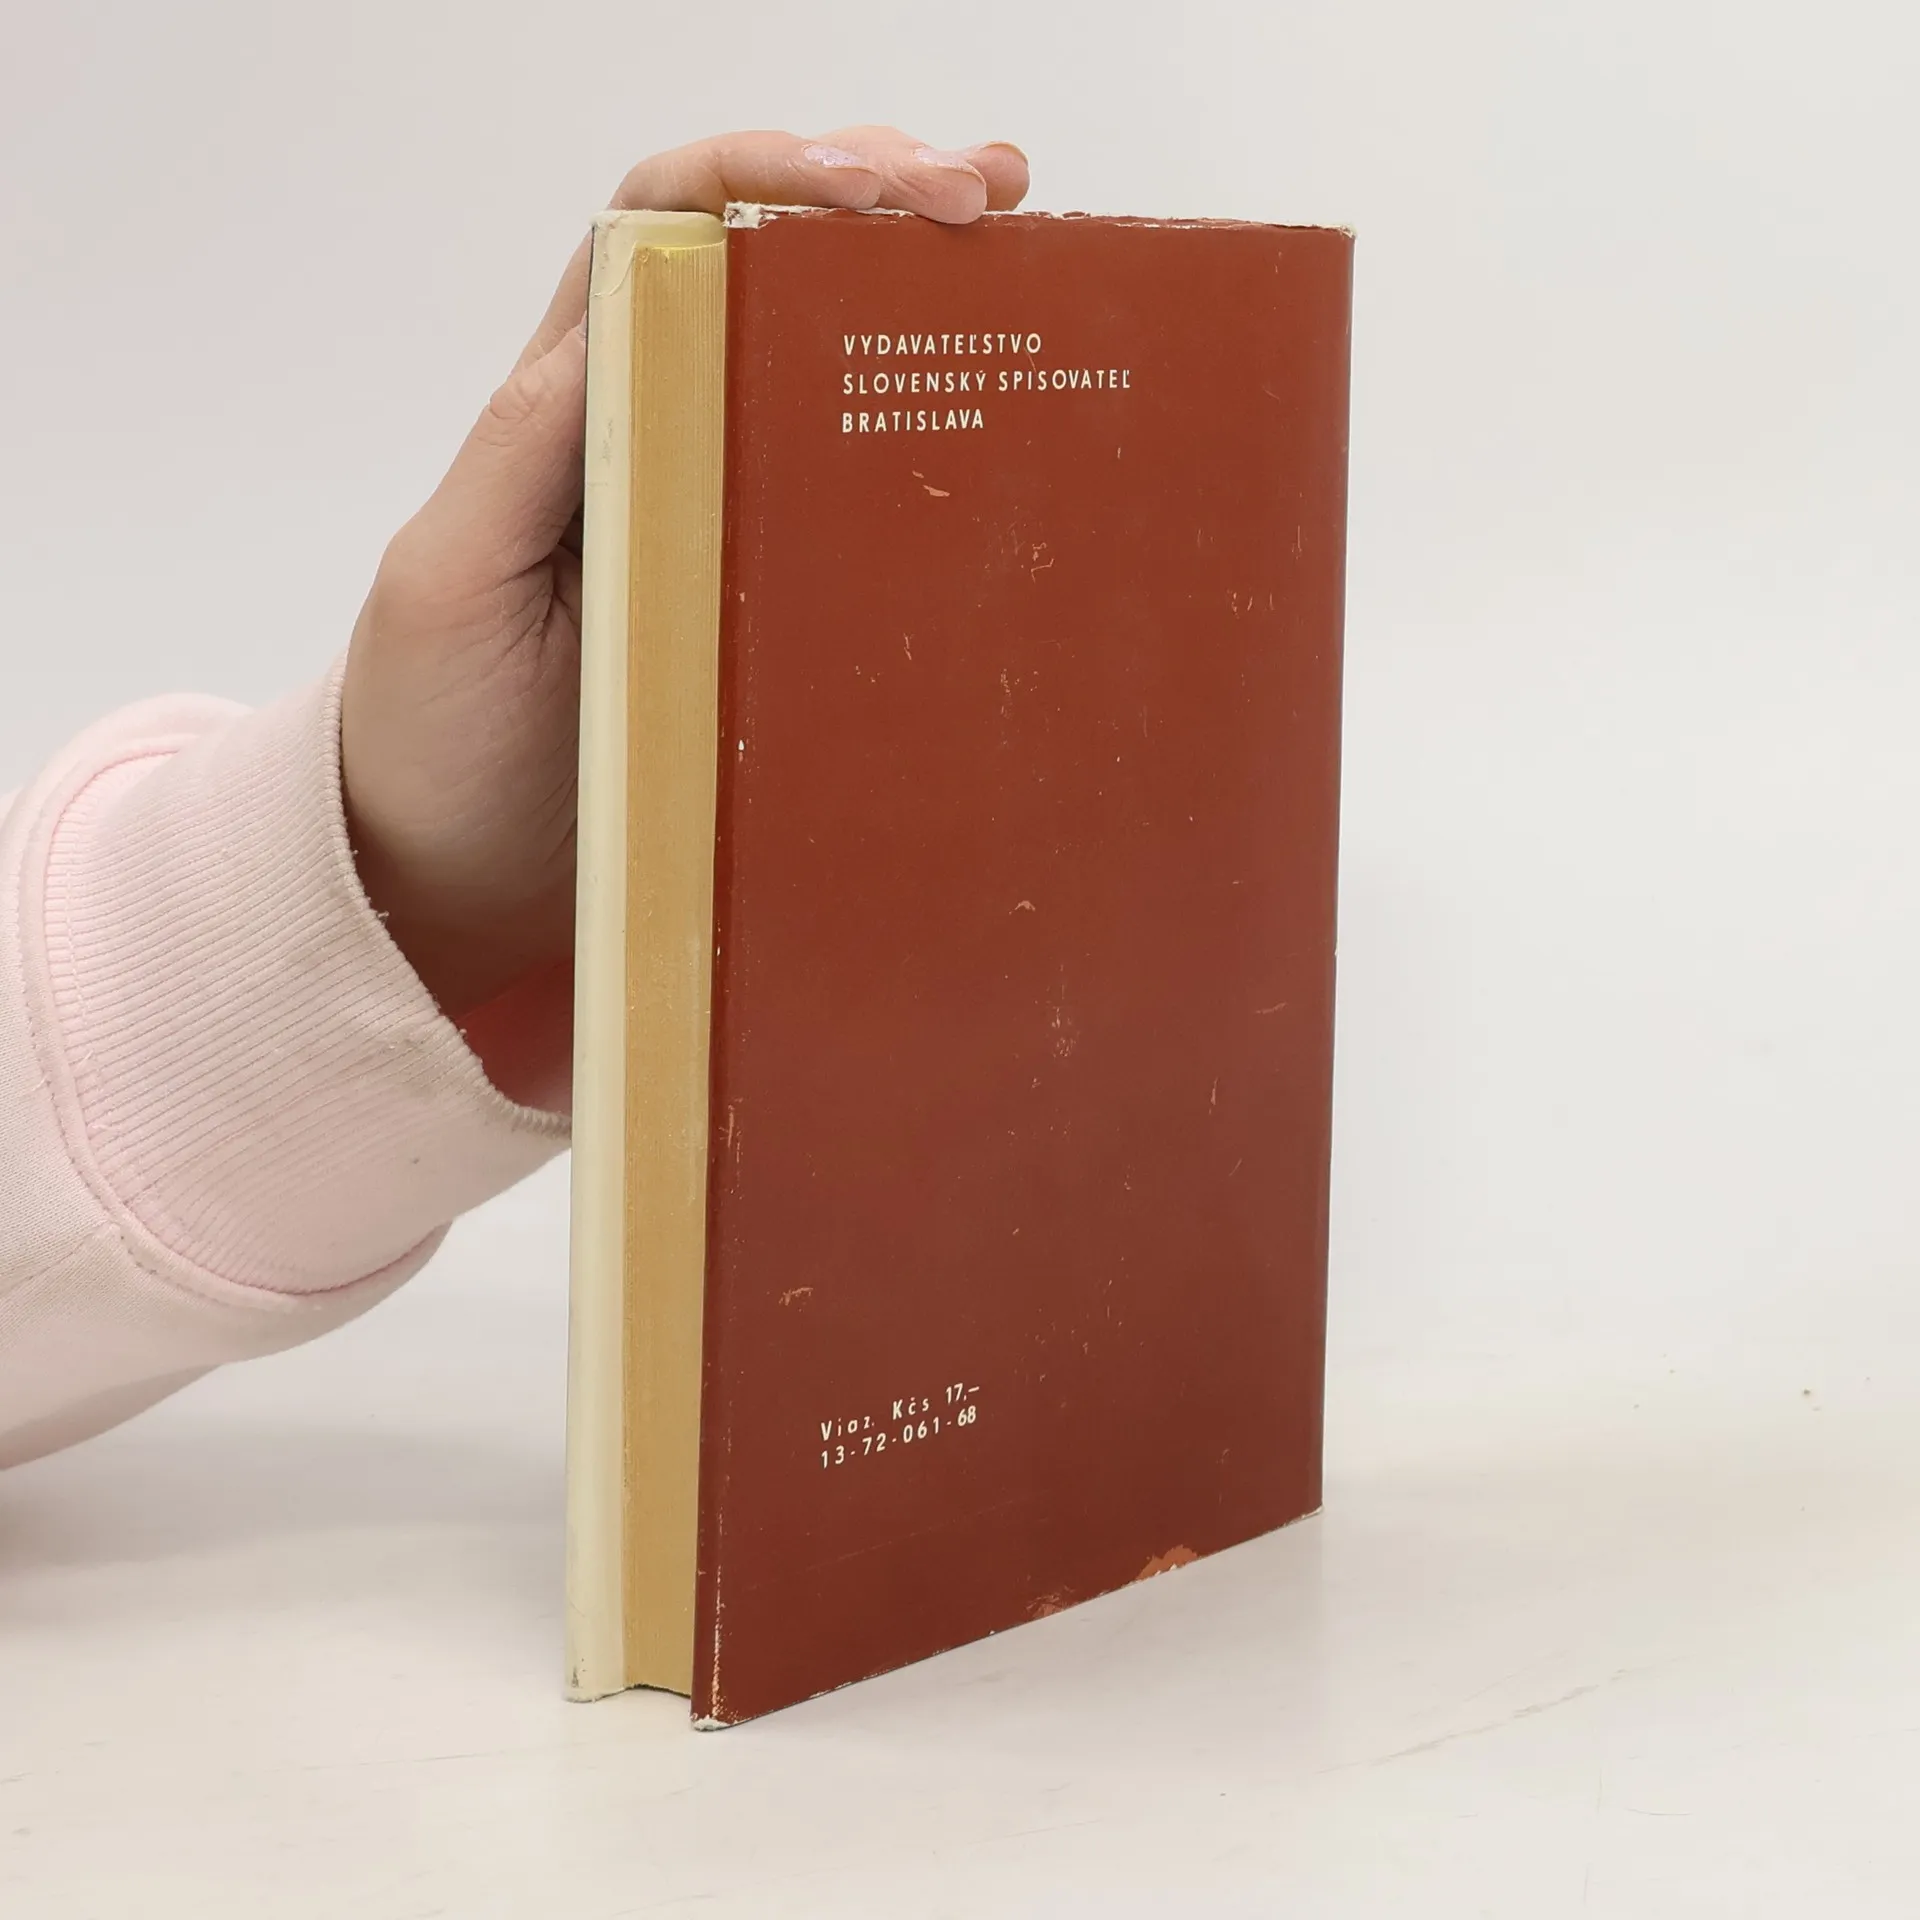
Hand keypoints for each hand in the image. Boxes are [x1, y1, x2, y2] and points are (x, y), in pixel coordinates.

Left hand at [340, 128, 1030, 1022]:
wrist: (460, 864)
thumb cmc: (434, 729)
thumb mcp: (450, 581)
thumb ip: (522, 455)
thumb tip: (625, 329)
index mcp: (571, 404)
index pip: (665, 230)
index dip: (766, 177)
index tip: (873, 186)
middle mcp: (653, 429)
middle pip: (765, 261)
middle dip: (876, 192)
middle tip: (989, 192)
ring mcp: (718, 506)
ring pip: (818, 354)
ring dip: (916, 283)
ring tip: (1025, 243)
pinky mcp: (762, 589)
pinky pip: (845, 483)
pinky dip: (922, 419)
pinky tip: (998, 402)